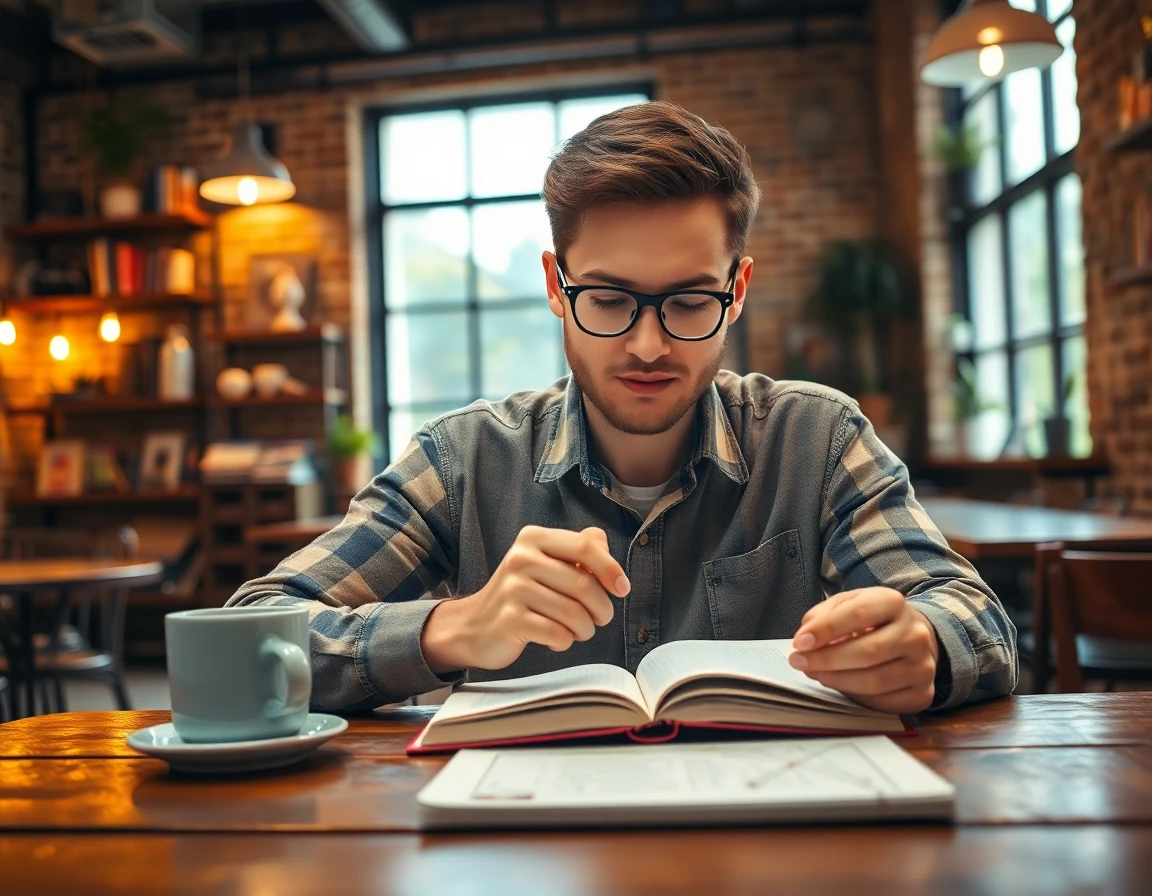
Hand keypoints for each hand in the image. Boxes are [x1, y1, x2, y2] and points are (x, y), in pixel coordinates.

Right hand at [420, 526, 628, 673]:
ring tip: (577, 631)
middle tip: (598, 619)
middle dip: (602, 609)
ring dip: (584, 629)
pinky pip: (558, 634)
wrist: (473, 627)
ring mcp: (513, 589)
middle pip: (584, 585)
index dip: (611, 569)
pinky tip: (556, 639)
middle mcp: (521, 559)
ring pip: (574, 614)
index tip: (622, 589)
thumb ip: (576, 549)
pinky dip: (565, 642)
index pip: (585, 546)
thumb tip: (604, 543)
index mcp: (533, 538)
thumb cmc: (520, 595)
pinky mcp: (510, 620)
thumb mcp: (544, 562)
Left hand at [788, 587, 939, 713]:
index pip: (858, 614)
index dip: (826, 629)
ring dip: (837, 680)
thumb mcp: (848, 604)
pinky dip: (857, 697)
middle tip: (799, 662)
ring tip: (817, 674)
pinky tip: (842, 686)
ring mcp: (923, 666)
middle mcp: (915, 634)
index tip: (800, 642)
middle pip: (867, 652)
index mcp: (894, 603)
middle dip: (827, 660)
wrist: (912, 638)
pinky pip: (883, 702)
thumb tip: (805, 638)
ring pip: (874, 681)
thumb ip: (824, 615)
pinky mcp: (922, 693)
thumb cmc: (872, 621)